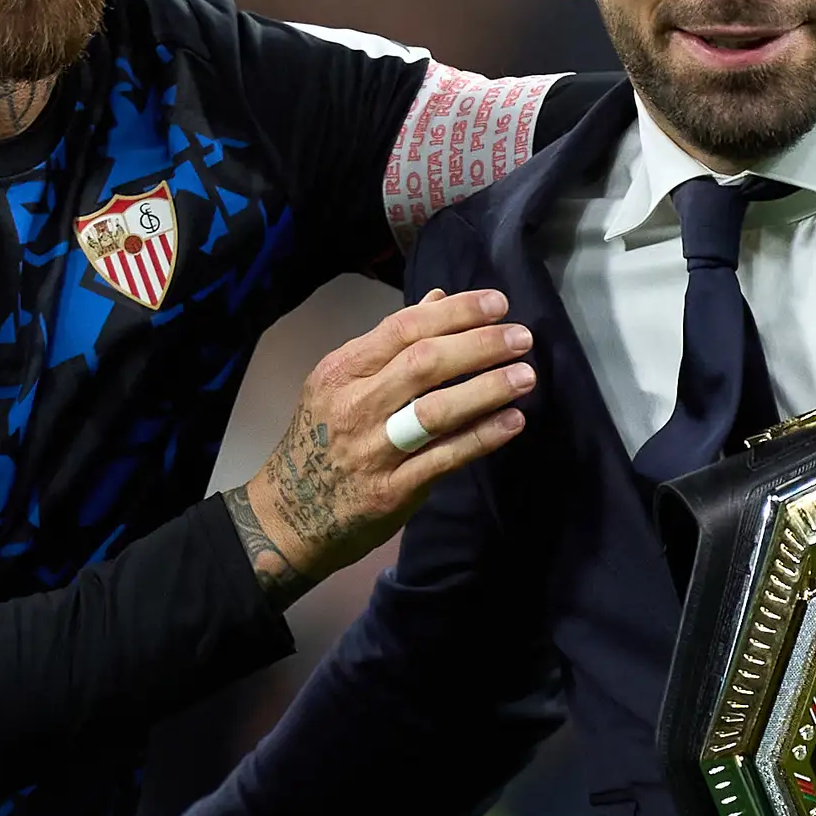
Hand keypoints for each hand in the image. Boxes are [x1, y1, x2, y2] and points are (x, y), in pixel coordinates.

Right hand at [228, 288, 535, 600]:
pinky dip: (482, 438)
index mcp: (341, 371)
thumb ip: (390, 345)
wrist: (289, 515)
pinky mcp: (391, 491)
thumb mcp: (341, 383)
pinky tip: (513, 422)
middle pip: (424, 364)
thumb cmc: (323, 440)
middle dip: (480, 345)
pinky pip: (445, 459)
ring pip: (437, 411)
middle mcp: (355, 406)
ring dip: (487, 389)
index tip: (497, 304)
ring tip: (526, 376)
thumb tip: (437, 299)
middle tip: (522, 337)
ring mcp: (373, 451)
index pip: (403, 328)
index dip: (455, 313)